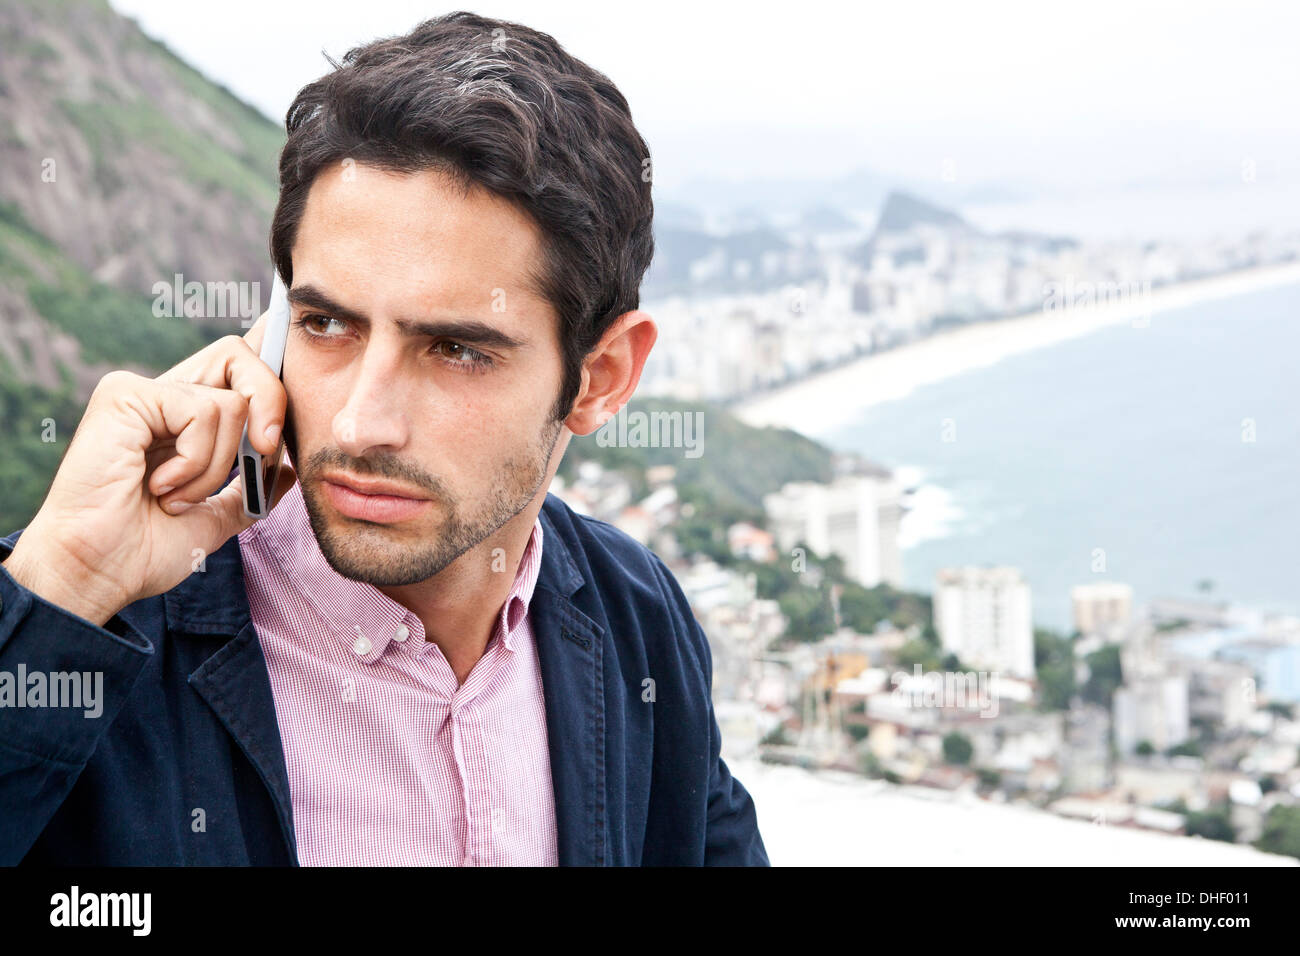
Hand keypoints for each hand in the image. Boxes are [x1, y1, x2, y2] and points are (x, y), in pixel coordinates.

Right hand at [3, 308, 296, 625]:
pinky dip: (196, 461)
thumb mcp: (213, 519)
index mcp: (179, 421)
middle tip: (262, 453)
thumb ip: (248, 491)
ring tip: (176, 496)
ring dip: (218, 465)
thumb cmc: (141, 551)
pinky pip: (204, 411)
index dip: (270, 385)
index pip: (237, 371)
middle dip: (269, 405)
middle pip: (241, 356)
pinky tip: (160, 486)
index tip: (275, 438)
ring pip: (233, 402)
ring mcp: (142, 392)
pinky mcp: (125, 395)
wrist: (98, 572)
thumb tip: (285, 469)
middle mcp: (161, 398)